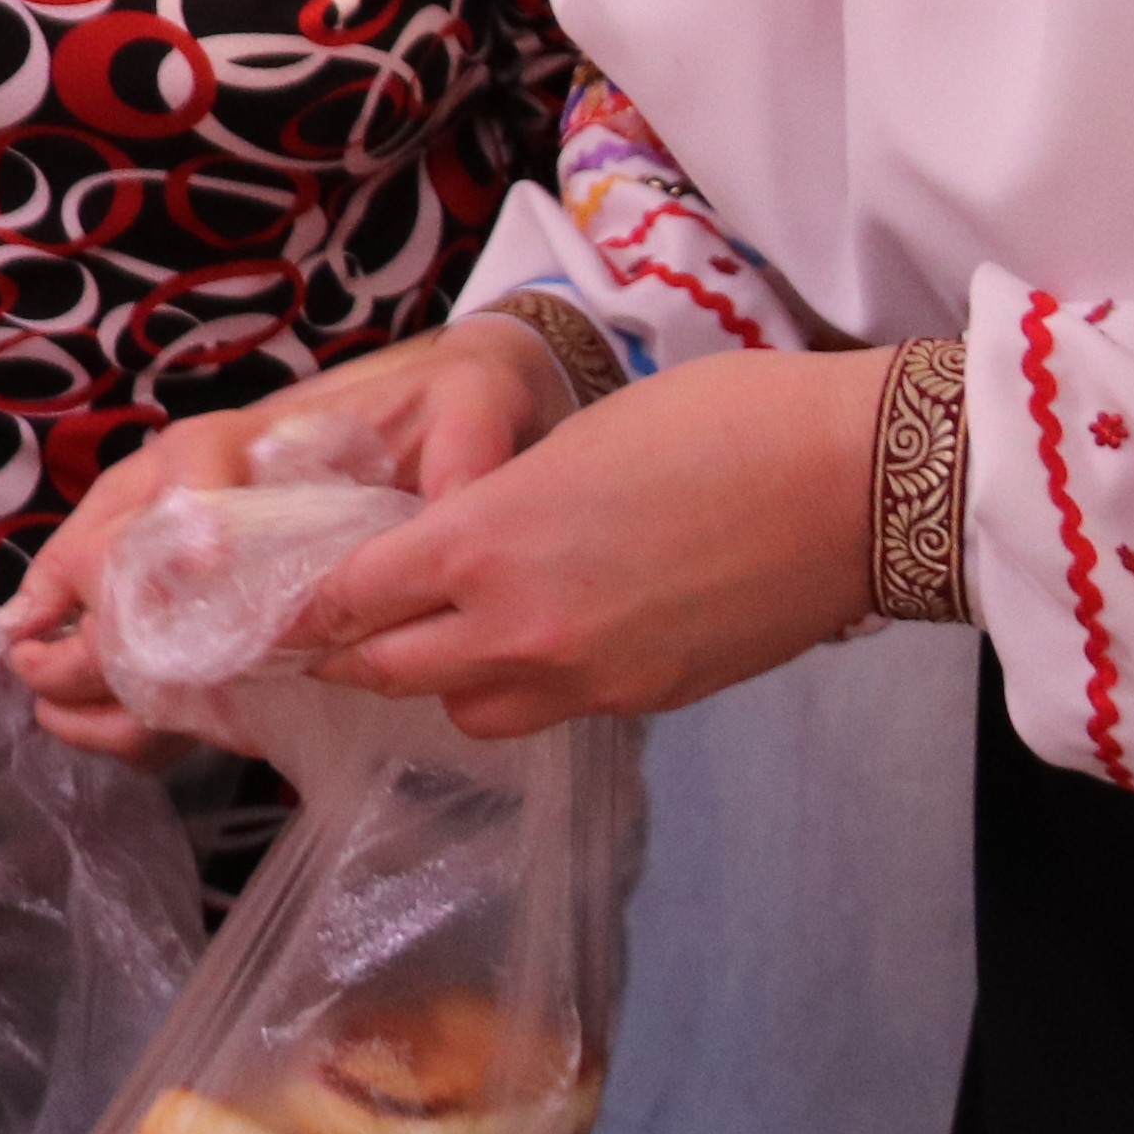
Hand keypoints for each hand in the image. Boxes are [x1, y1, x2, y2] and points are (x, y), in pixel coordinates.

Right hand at [4, 314, 576, 754]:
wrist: (464, 388)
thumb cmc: (460, 402)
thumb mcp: (478, 418)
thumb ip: (463, 469)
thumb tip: (443, 537)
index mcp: (270, 430)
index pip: (201, 469)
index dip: (185, 527)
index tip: (186, 578)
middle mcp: (211, 460)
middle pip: (125, 509)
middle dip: (88, 577)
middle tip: (56, 643)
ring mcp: (194, 490)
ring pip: (104, 531)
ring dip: (63, 590)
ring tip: (26, 649)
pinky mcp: (201, 524)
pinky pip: (119, 552)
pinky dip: (80, 601)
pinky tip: (51, 645)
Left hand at [290, 343, 883, 736]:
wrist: (857, 481)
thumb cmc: (720, 422)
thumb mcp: (570, 444)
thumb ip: (497, 506)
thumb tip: (463, 535)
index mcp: (482, 543)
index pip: (350, 599)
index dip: (307, 608)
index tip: (276, 611)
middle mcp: (519, 628)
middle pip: (389, 671)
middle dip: (352, 654)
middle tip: (333, 635)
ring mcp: (588, 677)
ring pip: (468, 710)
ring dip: (444, 679)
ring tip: (448, 635)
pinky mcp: (649, 699)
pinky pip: (551, 710)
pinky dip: (527, 686)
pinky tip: (544, 642)